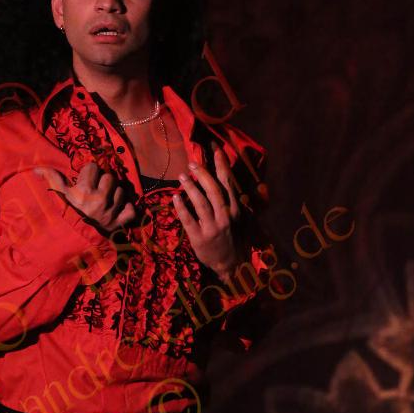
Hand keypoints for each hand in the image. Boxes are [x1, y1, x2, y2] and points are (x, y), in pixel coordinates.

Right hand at [33, 161, 135, 232]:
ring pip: (121, 191)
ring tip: (105, 199)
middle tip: (96, 189)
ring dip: (114, 194)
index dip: (88, 172)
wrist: (72, 243)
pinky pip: (130, 210)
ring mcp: (111, 212)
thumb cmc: (63, 216)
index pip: (93, 167)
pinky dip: (126, 208)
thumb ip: (51, 180)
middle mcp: (99, 200)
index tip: (84, 180)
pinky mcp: (119, 223)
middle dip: (103, 181)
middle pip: (109, 177)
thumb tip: (37, 168)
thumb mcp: (58, 197)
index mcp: (84, 191)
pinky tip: (118, 208)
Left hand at [172, 141, 242, 277]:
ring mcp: (212, 228)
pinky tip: (175, 197)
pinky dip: (181, 208)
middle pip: (214, 190)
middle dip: (203, 174)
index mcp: (235, 209)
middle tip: (191, 164)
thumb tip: (226, 178)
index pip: (228, 183)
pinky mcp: (199, 238)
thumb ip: (233, 200)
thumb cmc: (233, 238)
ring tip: (182, 176)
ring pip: (201, 203)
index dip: (221, 164)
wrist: (231, 264)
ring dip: (190, 188)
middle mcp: (225, 216)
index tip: (214, 148)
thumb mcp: (239, 218)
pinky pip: (188, 220)